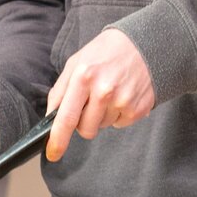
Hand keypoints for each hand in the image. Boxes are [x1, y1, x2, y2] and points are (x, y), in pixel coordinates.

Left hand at [45, 27, 155, 162]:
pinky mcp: (139, 109)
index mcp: (84, 77)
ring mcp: (123, 101)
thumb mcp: (76, 62)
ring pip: (102, 126)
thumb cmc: (105, 52)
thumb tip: (50, 118)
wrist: (145, 43)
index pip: (66, 117)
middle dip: (83, 122)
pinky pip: (119, 124)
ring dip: (101, 115)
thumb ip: (61, 90)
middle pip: (85, 129)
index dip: (58, 139)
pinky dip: (117, 114)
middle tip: (90, 101)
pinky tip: (122, 94)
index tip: (52, 154)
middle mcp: (104, 91)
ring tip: (109, 91)